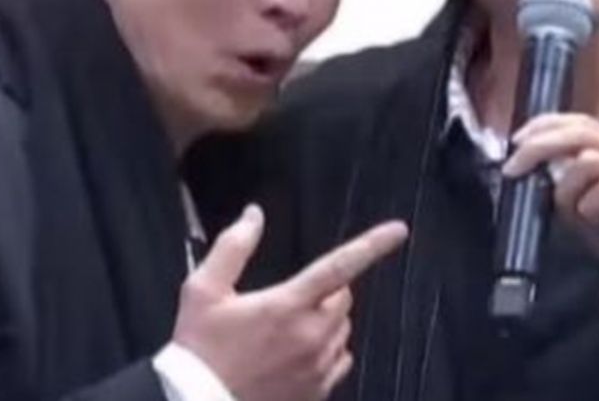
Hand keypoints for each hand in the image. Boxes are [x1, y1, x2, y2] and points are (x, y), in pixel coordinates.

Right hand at [172, 205, 407, 400]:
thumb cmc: (199, 347)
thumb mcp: (203, 290)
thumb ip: (233, 247)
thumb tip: (254, 215)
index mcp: (287, 305)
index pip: (339, 267)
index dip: (372, 245)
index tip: (399, 230)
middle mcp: (310, 335)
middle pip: (343, 299)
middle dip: (326, 292)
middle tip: (291, 301)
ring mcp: (317, 367)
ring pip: (342, 330)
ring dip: (326, 322)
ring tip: (285, 332)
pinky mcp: (317, 391)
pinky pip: (340, 361)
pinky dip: (327, 352)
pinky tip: (296, 355)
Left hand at [503, 114, 598, 301]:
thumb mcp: (581, 203)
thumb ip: (561, 182)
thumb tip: (528, 169)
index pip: (579, 121)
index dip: (545, 125)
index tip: (516, 140)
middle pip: (582, 133)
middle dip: (541, 146)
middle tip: (515, 166)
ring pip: (592, 161)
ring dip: (567, 186)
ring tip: (568, 209)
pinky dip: (590, 202)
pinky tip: (590, 217)